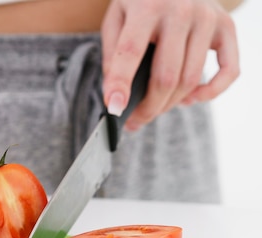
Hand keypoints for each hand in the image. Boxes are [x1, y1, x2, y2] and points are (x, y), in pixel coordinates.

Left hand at [101, 0, 239, 129]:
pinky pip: (229, 70)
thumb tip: (115, 96)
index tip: (114, 109)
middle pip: (166, 76)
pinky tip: (189, 100)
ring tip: (153, 110)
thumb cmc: (140, 1)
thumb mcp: (116, 18)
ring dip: (170, 104)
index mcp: (147, 6)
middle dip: (148, 108)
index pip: (131, 52)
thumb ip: (113, 54)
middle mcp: (181, 11)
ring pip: (190, 79)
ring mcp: (208, 18)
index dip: (121, 84)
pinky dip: (210, 93)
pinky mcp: (226, 27)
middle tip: (134, 121)